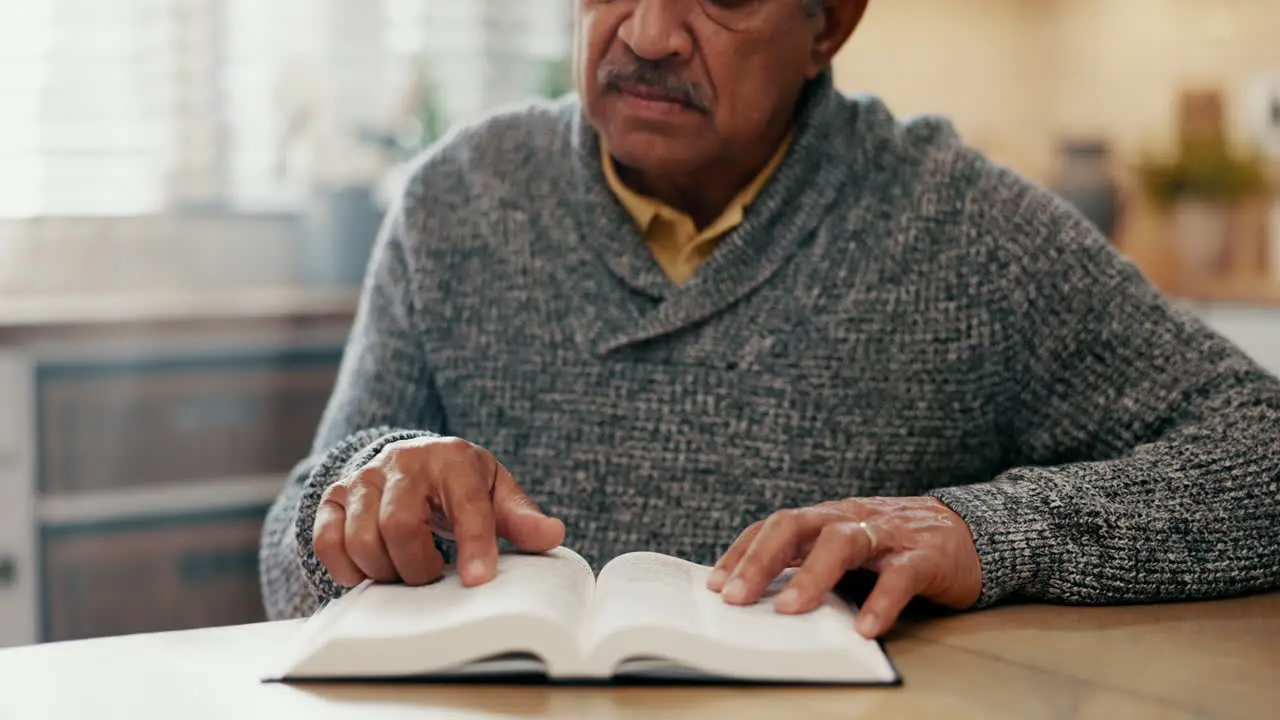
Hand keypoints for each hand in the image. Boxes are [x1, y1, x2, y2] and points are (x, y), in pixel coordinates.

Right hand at [313, 436, 565, 588]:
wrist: (412, 460)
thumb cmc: (461, 482)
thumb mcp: (497, 491)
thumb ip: (522, 516)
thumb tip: (552, 534)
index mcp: (453, 460)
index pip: (467, 505)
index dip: (474, 544)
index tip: (478, 580)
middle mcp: (403, 462)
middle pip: (399, 525)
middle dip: (418, 567)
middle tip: (434, 575)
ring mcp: (364, 478)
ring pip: (361, 538)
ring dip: (385, 571)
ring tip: (406, 571)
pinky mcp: (334, 497)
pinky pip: (327, 541)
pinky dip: (346, 568)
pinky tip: (370, 571)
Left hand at [706, 497, 981, 637]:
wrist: (971, 532)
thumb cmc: (896, 547)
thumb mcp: (849, 549)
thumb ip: (813, 565)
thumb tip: (761, 598)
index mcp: (828, 517)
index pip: (774, 527)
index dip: (743, 552)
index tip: (714, 584)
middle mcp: (851, 518)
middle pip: (797, 525)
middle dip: (761, 560)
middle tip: (734, 597)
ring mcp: (888, 534)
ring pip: (843, 542)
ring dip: (811, 576)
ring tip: (789, 610)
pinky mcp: (925, 556)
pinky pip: (900, 576)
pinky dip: (881, 602)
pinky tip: (865, 629)